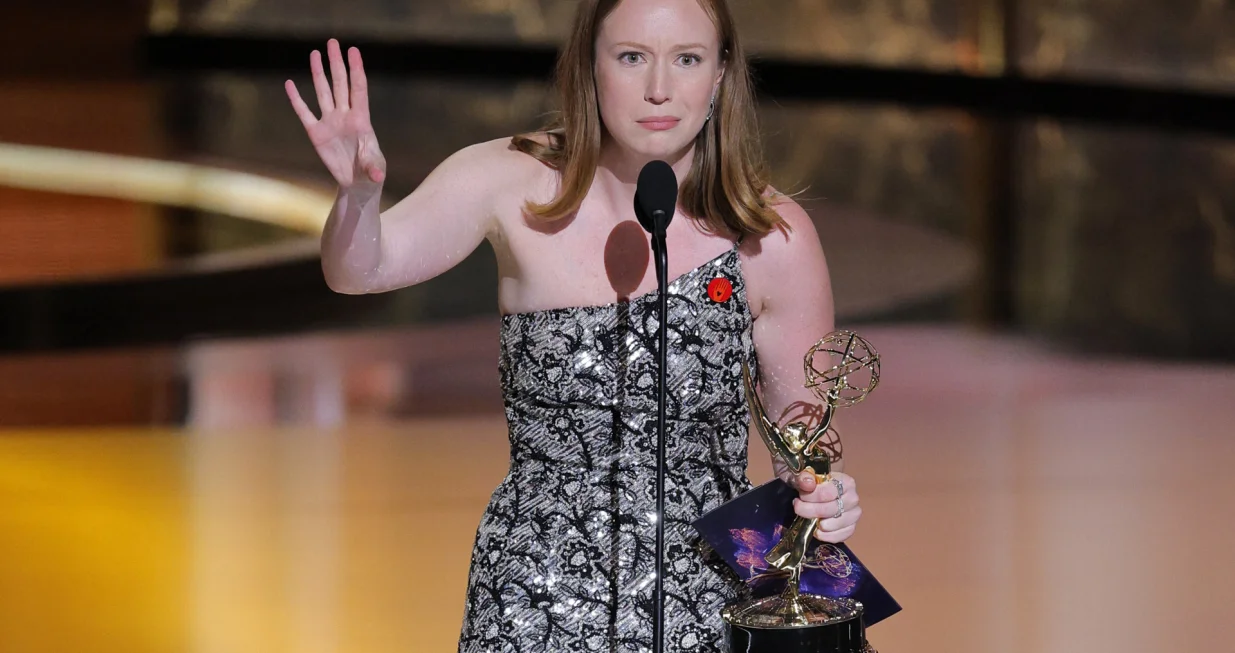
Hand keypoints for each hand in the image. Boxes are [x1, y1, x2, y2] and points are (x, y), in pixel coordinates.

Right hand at [285, 39, 385, 190]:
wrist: (357, 182)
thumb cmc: (370, 173)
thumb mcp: (374, 170)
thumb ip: (373, 169)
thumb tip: (378, 177)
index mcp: (361, 120)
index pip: (359, 89)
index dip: (356, 69)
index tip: (353, 51)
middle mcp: (345, 116)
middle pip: (340, 83)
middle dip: (336, 63)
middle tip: (333, 42)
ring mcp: (330, 123)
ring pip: (323, 92)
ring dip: (319, 73)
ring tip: (315, 53)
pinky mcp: (316, 133)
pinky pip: (304, 113)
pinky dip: (296, 99)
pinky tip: (290, 84)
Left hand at [788, 469, 860, 543]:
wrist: (822, 494)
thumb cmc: (814, 485)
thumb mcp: (806, 478)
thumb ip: (804, 477)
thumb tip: (807, 483)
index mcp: (846, 482)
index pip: (828, 492)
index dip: (810, 496)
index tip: (799, 497)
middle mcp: (853, 498)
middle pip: (831, 509)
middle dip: (810, 510)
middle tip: (798, 508)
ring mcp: (854, 514)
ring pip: (836, 523)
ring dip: (818, 524)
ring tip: (808, 519)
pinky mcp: (851, 528)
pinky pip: (841, 535)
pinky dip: (827, 536)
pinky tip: (816, 531)